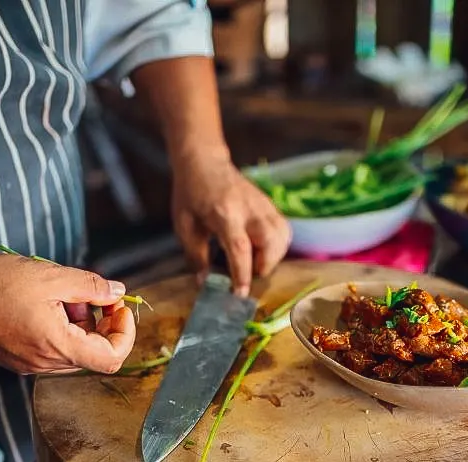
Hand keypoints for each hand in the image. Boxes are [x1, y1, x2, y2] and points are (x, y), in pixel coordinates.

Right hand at [0, 255, 136, 374]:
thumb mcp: (50, 276)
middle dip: (101, 322)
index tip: (119, 307)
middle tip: (90, 292)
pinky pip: (52, 348)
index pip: (111, 358)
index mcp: (56, 346)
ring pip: (73, 349)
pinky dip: (60, 327)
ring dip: (80, 323)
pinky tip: (43, 302)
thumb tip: (118, 293)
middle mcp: (44, 364)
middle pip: (93, 353)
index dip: (124, 333)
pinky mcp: (17, 358)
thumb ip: (90, 286)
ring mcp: (28, 364)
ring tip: (60, 294)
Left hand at [172, 148, 290, 295]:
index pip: (240, 247)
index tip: (240, 294)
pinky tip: (263, 250)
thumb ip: (196, 255)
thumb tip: (205, 283)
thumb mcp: (184, 225)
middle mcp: (249, 208)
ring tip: (257, 262)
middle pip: (271, 240)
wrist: (204, 162)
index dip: (242, 274)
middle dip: (265, 265)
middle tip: (250, 273)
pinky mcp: (270, 205)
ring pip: (282, 235)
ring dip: (274, 256)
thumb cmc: (191, 194)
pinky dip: (278, 245)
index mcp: (224, 213)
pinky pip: (283, 229)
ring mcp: (263, 204)